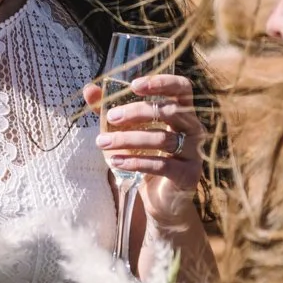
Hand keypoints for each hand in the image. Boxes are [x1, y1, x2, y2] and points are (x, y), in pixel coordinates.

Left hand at [85, 73, 204, 225]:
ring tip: (103, 143)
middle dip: (138, 112)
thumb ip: (109, 111)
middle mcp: (194, 129)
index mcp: (183, 113)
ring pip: (163, 139)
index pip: (182, 88)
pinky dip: (137, 162)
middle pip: (170, 111)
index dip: (162, 83)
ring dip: (129, 139)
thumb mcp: (124, 133)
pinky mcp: (188, 175)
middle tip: (111, 117)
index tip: (134, 85)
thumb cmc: (144, 158)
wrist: (159, 200)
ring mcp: (194, 153)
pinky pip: (162, 165)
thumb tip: (88, 89)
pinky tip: (116, 162)